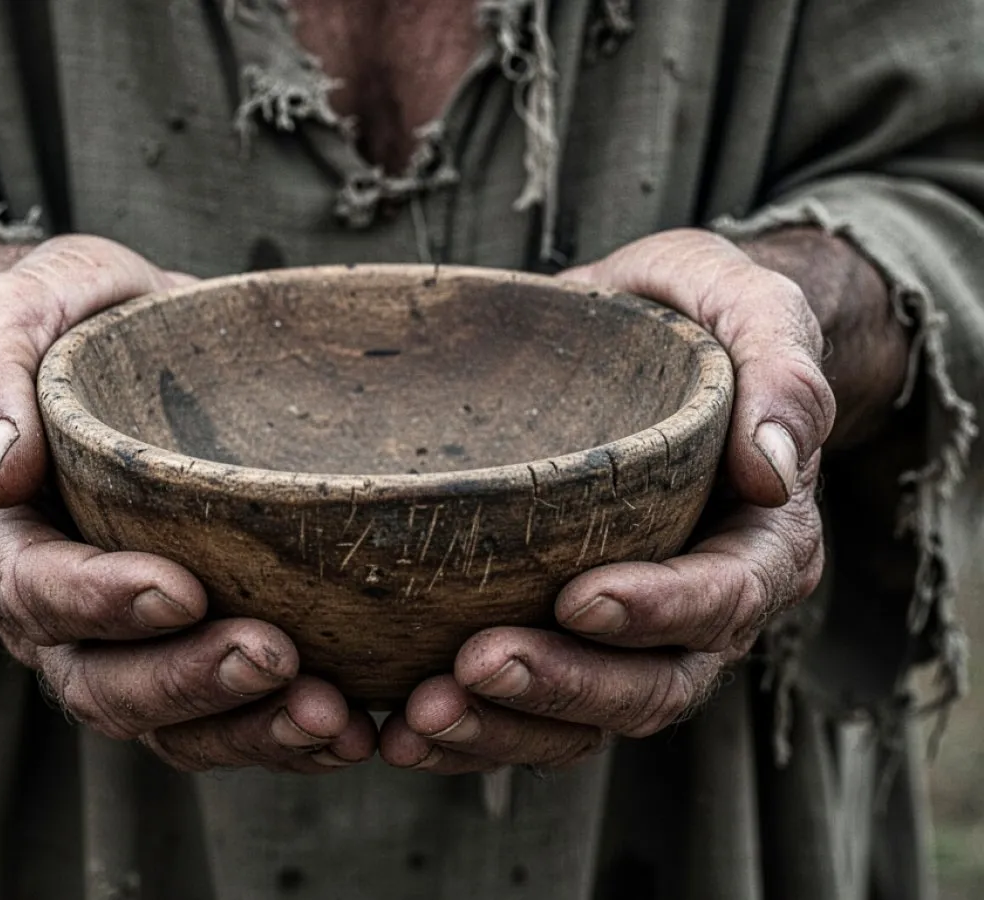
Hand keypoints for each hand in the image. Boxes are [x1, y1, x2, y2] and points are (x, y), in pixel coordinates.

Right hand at [0, 234, 374, 771]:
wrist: (118, 341)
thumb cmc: (65, 323)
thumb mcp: (8, 315)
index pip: (36, 589)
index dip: (100, 601)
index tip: (180, 589)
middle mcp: (46, 611)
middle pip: (102, 682)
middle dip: (188, 680)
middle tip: (277, 657)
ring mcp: (116, 640)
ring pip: (165, 722)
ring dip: (246, 728)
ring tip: (330, 716)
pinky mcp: (183, 644)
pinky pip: (219, 716)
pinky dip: (279, 732)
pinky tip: (349, 726)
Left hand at [379, 228, 901, 772]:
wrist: (648, 336)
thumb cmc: (697, 315)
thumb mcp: (751, 306)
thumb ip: (781, 369)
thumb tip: (774, 469)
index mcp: (763, 536)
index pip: (726, 595)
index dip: (658, 611)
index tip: (577, 598)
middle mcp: (707, 606)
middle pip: (653, 684)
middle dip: (566, 685)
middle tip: (475, 665)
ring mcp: (637, 635)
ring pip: (589, 718)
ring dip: (505, 729)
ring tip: (420, 716)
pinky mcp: (571, 638)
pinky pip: (533, 711)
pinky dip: (473, 729)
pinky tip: (400, 727)